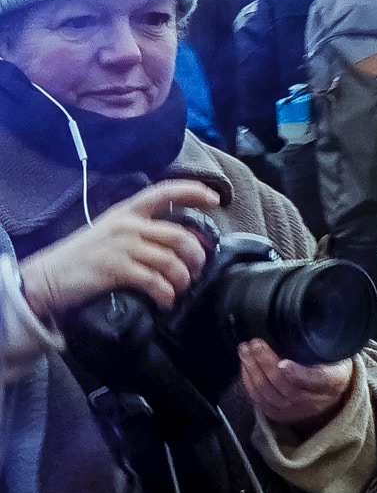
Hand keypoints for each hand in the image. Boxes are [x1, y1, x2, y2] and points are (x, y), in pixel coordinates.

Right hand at [13, 179, 219, 322]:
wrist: (45, 279)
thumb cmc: (79, 258)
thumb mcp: (109, 232)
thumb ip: (139, 231)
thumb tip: (175, 243)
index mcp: (126, 212)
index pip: (164, 191)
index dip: (193, 192)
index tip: (215, 198)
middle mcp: (127, 225)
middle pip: (179, 236)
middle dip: (196, 256)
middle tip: (197, 269)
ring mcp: (121, 247)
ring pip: (171, 260)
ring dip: (182, 278)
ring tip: (180, 289)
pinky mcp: (116, 270)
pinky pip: (155, 281)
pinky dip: (166, 294)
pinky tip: (165, 300)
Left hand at [238, 342, 357, 436]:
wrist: (333, 398)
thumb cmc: (333, 368)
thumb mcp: (337, 356)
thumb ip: (322, 348)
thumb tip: (298, 332)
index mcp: (332, 382)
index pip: (314, 379)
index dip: (297, 373)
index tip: (282, 362)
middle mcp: (312, 401)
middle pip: (283, 384)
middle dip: (265, 362)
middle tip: (253, 343)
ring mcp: (293, 411)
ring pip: (267, 392)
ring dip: (252, 369)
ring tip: (244, 350)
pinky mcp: (278, 415)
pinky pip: (258, 399)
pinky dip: (249, 381)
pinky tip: (245, 365)